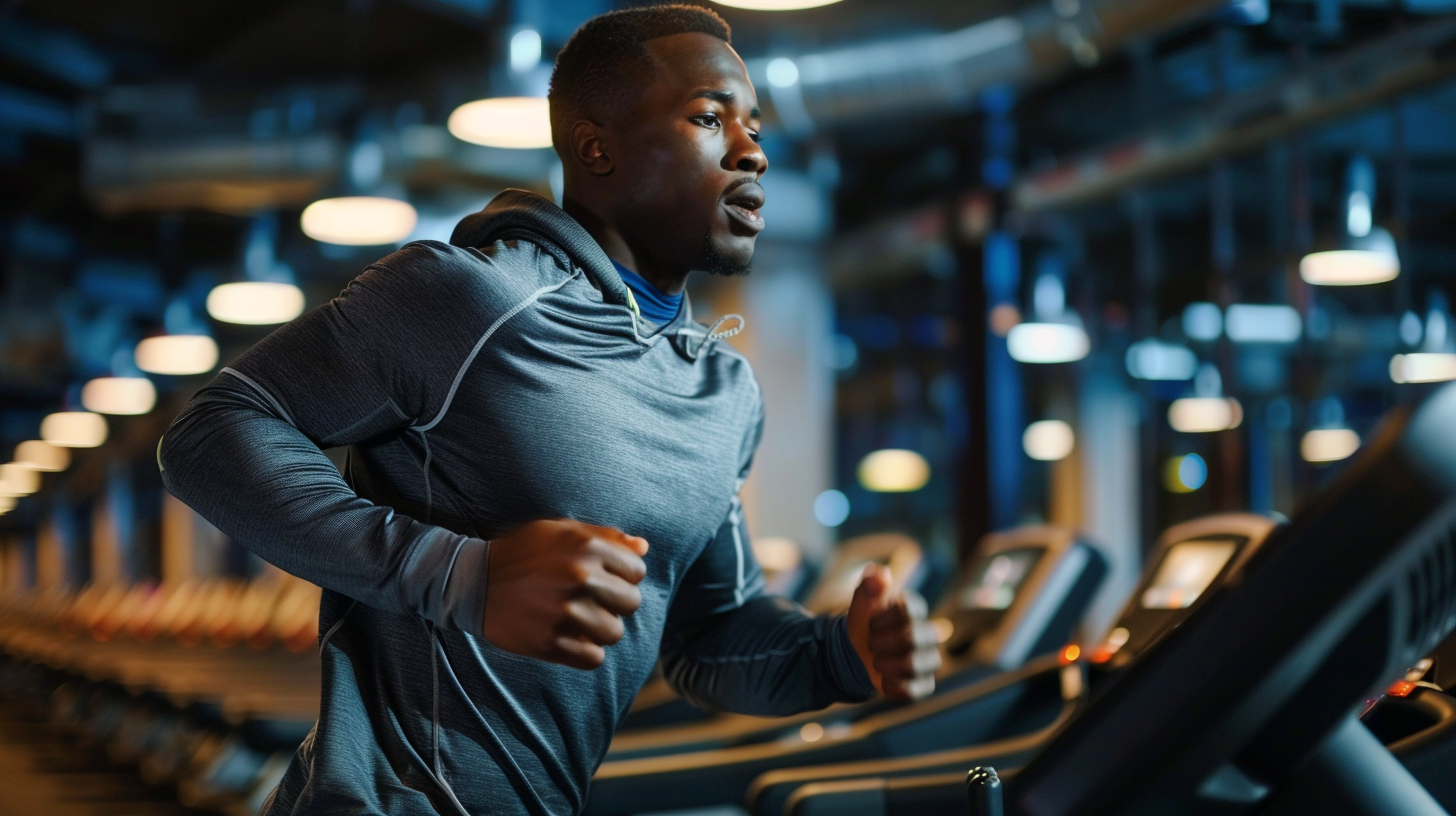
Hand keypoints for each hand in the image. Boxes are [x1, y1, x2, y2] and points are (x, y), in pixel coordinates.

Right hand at [482, 519, 648, 670]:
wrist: (474, 582)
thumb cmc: (523, 553)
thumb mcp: (561, 531)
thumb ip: (605, 537)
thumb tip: (643, 548)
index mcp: (587, 547)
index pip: (637, 571)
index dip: (623, 576)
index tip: (603, 579)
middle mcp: (580, 578)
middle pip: (631, 603)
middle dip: (614, 603)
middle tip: (590, 601)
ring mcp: (565, 612)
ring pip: (614, 633)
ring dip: (599, 629)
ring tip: (578, 619)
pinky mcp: (550, 642)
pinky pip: (593, 658)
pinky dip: (585, 652)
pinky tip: (569, 638)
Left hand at [847, 564, 939, 700]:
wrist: (857, 654)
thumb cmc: (864, 624)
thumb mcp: (862, 603)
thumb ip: (869, 586)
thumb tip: (879, 571)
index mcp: (914, 610)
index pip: (912, 610)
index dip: (887, 619)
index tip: (871, 624)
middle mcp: (927, 634)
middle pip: (916, 638)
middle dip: (886, 643)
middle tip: (871, 644)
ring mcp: (927, 660)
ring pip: (917, 665)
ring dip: (889, 665)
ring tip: (876, 662)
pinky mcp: (923, 684)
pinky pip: (915, 690)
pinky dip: (894, 687)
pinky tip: (883, 681)